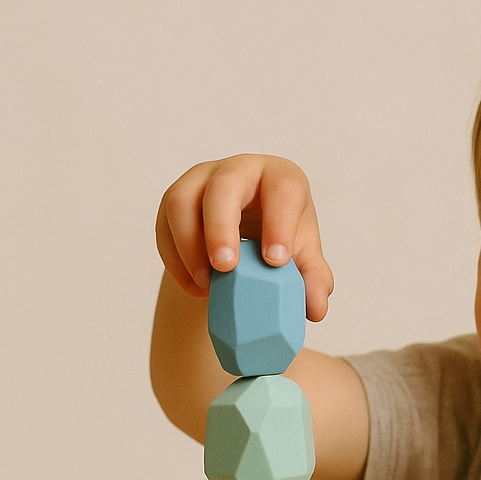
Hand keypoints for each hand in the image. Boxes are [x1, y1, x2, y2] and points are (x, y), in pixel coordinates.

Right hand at [155, 153, 333, 320]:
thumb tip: (316, 309)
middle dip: (221, 226)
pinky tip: (195, 288)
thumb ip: (314, 282)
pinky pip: (164, 225)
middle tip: (226, 267)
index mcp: (280, 179)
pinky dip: (175, 261)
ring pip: (182, 201)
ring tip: (208, 286)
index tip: (276, 262)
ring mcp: (202, 180)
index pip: (282, 189)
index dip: (279, 223)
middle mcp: (240, 171)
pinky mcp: (175, 200)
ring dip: (190, 246)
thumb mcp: (304, 260)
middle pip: (224, 184)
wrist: (248, 238)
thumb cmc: (281, 240)